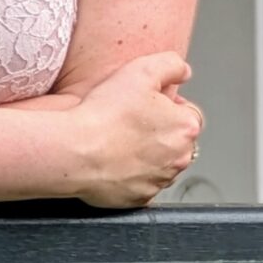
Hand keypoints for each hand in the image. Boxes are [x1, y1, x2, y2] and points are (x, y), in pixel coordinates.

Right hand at [64, 52, 202, 208]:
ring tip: (116, 141)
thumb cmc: (105, 114)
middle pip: (174, 140)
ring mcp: (159, 181)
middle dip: (157, 131)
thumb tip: (183, 72)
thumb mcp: (142, 69)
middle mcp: (179, 158)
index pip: (187, 113)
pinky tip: (110, 160)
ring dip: (144, 154)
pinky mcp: (138, 198)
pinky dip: (129, 174)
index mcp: (185, 127)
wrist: (75, 151)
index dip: (165, 106)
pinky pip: (138, 183)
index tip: (143, 104)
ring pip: (157, 164)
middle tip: (127, 121)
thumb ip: (171, 65)